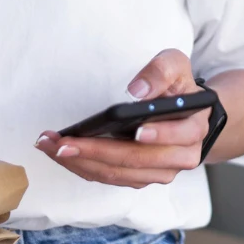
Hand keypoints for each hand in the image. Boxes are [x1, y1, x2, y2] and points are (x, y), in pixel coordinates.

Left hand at [36, 49, 208, 187]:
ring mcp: (159, 173)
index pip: (177, 136)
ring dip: (81, 163)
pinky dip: (83, 167)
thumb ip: (162, 71)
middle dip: (96, 152)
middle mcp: (180, 158)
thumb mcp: (176, 66)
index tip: (136, 131)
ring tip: (51, 146)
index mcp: (193, 130)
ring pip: (118, 174)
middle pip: (136, 161)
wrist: (185, 113)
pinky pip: (109, 177)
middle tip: (62, 143)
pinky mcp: (139, 178)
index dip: (157, 135)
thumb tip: (138, 91)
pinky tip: (60, 152)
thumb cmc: (177, 87)